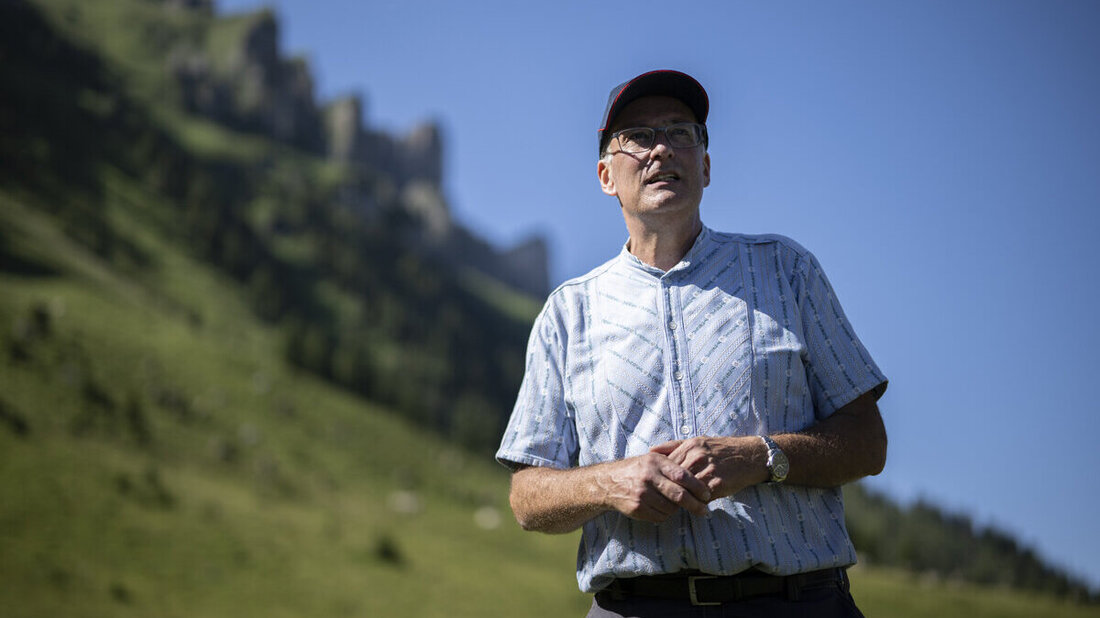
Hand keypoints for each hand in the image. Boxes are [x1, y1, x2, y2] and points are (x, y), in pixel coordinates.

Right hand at [596, 453, 711, 522]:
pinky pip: (660, 516)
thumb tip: (699, 477)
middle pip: (679, 495)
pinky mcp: (637, 508)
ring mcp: (642, 493)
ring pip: (671, 508)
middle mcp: (648, 477)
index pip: (682, 475)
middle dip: (695, 505)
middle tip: (704, 510)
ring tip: (677, 506)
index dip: (697, 486)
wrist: (608, 482)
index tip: (707, 494)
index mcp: (655, 462)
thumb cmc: (637, 469)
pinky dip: (665, 515)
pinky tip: (663, 509)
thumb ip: (673, 465)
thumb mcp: (653, 459)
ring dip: (678, 510)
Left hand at [651, 436, 767, 500]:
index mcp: (690, 447)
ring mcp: (707, 471)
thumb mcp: (697, 441)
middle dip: (668, 490)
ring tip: (676, 506)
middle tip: (662, 500)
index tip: (657, 486)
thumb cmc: (721, 449)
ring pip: (686, 490)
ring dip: (681, 500)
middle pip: (674, 479)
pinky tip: (695, 507)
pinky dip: (696, 503)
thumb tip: (651, 450)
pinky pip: (701, 498)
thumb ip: (673, 446)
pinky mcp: (717, 484)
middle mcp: (696, 457)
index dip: (661, 477)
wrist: (750, 455)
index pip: (666, 465)